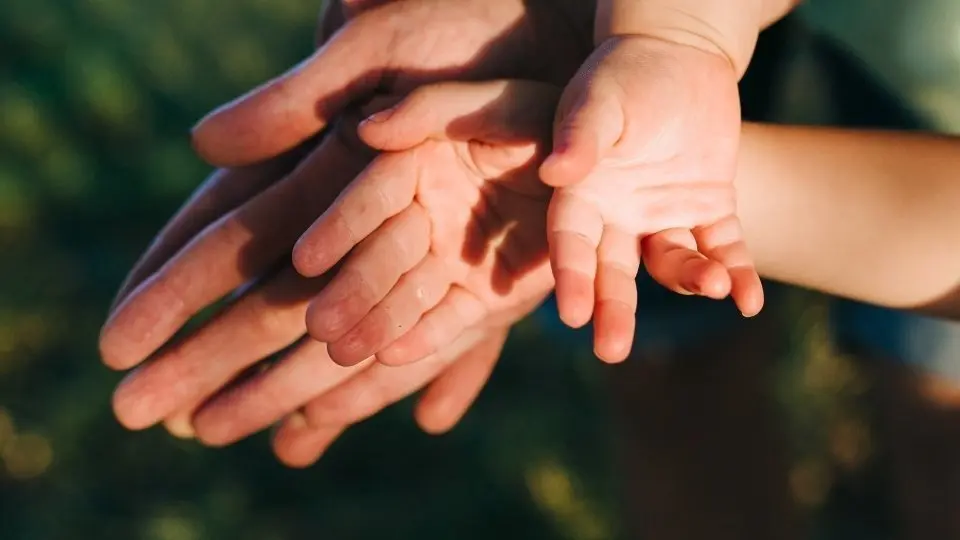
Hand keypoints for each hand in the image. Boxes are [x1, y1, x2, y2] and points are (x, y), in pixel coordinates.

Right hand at [100, 0, 591, 448]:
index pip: (228, 233)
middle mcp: (363, 217)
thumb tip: (201, 147)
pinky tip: (364, 393)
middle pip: (276, 295)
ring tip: (254, 429)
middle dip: (219, 353)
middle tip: (152, 410)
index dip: (172, 287)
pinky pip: (441, 323)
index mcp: (322, 163)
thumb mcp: (374, 55)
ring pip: (350, 320)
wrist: (548, 40)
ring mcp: (421, 245)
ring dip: (304, 375)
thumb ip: (297, 102)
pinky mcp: (485, 266)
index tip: (117, 340)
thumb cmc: (455, 26)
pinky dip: (408, 354)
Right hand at [291, 80, 557, 366]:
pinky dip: (427, 339)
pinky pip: (452, 321)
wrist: (604, 162)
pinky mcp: (484, 299)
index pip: (371, 197)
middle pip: (382, 258)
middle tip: (319, 325)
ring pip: (408, 297)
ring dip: (375, 325)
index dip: (340, 227)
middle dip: (352, 291)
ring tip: (341, 353)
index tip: (307, 258)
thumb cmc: (542, 119)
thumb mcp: (494, 101)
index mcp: (415, 167)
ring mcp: (451, 262)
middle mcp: (423, 218)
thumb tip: (366, 129)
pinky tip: (393, 358)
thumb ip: (430, 109)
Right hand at [539, 35, 763, 361]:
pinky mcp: (710, 208)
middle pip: (614, 273)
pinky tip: (749, 302)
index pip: (572, 244)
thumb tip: (556, 172)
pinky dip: (737, 274)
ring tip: (715, 286)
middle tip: (612, 350)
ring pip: (674, 263)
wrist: (680, 53)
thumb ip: (579, 137)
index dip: (572, 278)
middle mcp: (619, 215)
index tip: (573, 315)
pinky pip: (723, 248)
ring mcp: (664, 215)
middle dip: (614, 311)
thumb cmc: (626, 74)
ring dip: (692, 278)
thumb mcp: (599, 101)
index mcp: (583, 194)